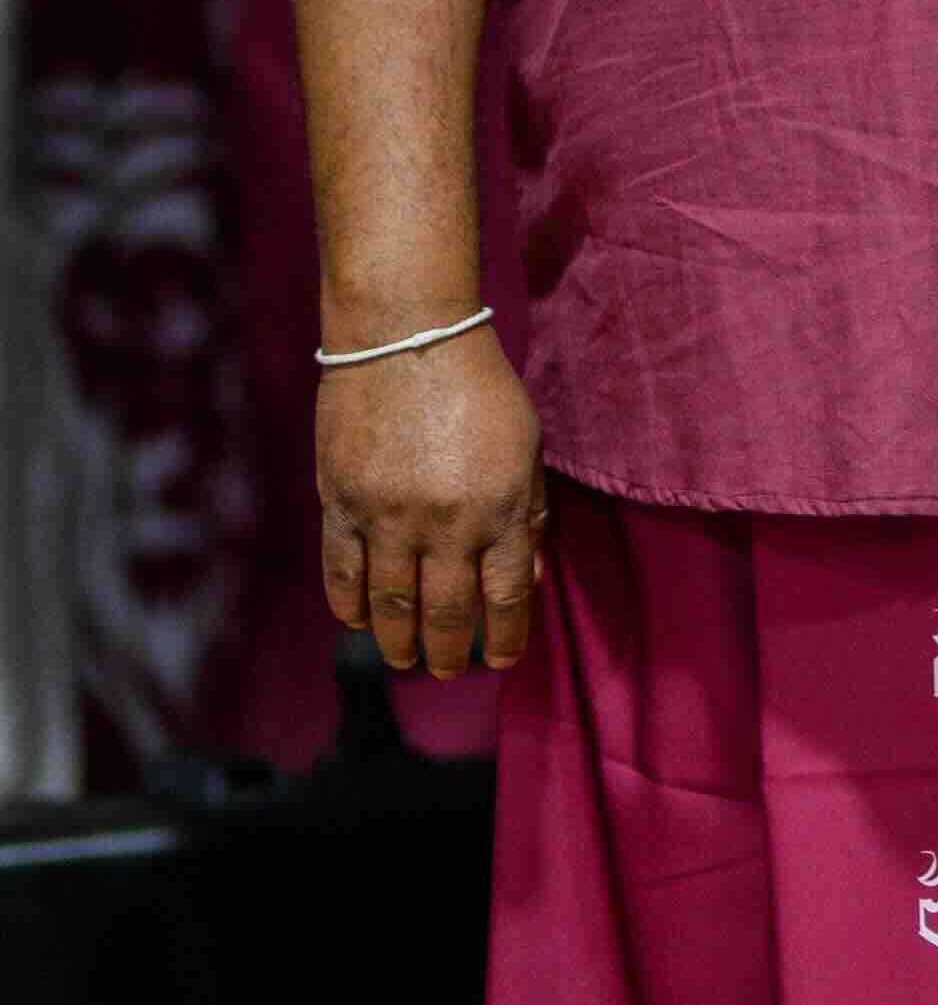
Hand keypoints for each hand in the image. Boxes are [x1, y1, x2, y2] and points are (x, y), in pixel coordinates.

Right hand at [319, 319, 544, 678]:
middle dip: (452, 654)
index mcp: (502, 509)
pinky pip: (343, 574)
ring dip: (400, 643)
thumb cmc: (478, 388)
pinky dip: (350, 607)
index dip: (506, 639)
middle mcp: (447, 523)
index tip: (502, 659)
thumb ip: (527, 514)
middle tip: (452, 669)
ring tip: (406, 657)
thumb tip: (527, 579)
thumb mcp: (526, 448)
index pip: (507, 599)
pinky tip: (358, 621)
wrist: (406, 335)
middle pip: (449, 615)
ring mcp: (389, 516)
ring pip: (392, 607)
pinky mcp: (342, 502)